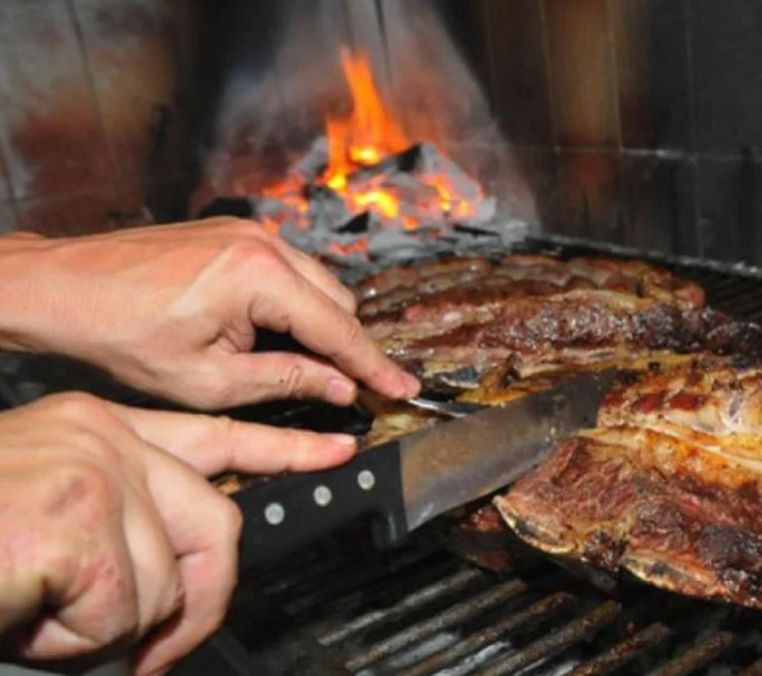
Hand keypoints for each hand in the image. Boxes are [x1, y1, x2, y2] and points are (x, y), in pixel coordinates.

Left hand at [0, 217, 419, 409]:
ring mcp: (248, 232)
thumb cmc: (120, 335)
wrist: (61, 288)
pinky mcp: (233, 233)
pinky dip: (294, 305)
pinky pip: (289, 271)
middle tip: (350, 390)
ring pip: (317, 284)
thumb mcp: (209, 380)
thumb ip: (287, 380)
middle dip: (346, 347)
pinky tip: (270, 335)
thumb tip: (341, 388)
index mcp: (260, 276)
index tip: (404, 389)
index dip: (375, 366)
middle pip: (338, 302)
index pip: (339, 329)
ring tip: (300, 366)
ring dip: (319, 325)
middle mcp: (263, 243)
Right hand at [0, 392, 356, 674]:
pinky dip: (74, 643)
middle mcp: (101, 434)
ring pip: (165, 582)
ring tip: (37, 619)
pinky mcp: (74, 517)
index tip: (337, 450)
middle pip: (216, 522)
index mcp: (96, 428)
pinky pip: (122, 612)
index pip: (215, 435)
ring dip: (104, 632)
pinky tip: (21, 616)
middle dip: (198, 602)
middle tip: (154, 652)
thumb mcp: (43, 518)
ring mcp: (91, 469)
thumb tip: (177, 570)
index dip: (281, 451)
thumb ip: (118, 521)